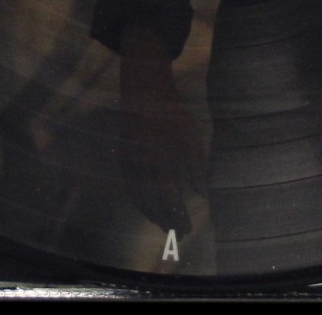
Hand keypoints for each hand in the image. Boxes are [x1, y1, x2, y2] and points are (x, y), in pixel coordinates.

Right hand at [118, 25, 206, 233]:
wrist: (144, 88)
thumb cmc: (172, 111)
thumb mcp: (191, 134)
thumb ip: (196, 166)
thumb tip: (199, 194)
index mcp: (161, 158)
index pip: (170, 197)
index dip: (178, 216)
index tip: (186, 230)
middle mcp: (142, 164)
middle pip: (153, 202)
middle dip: (165, 220)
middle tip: (176, 234)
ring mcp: (129, 161)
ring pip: (138, 197)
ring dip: (151, 214)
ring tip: (164, 225)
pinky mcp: (122, 156)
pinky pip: (129, 186)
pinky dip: (138, 200)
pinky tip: (147, 207)